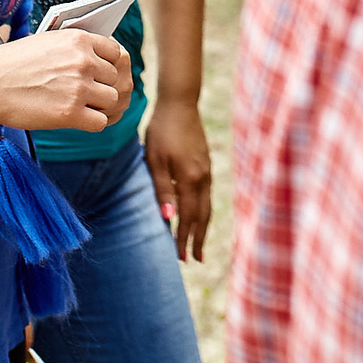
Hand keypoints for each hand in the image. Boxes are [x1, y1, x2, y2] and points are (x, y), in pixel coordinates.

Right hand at [0, 28, 129, 132]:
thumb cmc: (12, 63)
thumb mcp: (47, 42)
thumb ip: (76, 49)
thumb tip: (101, 62)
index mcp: (78, 39)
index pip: (117, 52)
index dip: (112, 65)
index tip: (104, 74)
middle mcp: (83, 61)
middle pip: (116, 78)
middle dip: (106, 87)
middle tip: (95, 96)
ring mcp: (78, 88)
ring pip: (112, 100)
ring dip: (102, 106)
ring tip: (88, 108)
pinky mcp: (70, 113)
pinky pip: (101, 122)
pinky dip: (93, 123)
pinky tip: (80, 120)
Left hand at [142, 100, 212, 262]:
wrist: (180, 104)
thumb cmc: (162, 130)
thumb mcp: (155, 160)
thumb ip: (162, 189)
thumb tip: (168, 218)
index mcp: (189, 178)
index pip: (188, 217)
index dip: (185, 238)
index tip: (181, 257)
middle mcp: (202, 177)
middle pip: (202, 215)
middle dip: (198, 239)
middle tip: (193, 259)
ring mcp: (207, 170)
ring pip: (207, 206)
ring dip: (202, 227)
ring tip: (198, 244)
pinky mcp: (206, 164)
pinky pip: (207, 195)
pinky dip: (204, 211)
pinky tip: (199, 215)